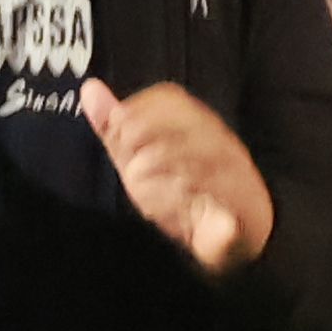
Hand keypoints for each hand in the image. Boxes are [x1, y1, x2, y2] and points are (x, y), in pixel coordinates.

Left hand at [76, 78, 272, 278]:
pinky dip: (186, 198)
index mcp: (197, 127)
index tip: (118, 134)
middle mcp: (219, 142)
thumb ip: (115, 130)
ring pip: (202, 153)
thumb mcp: (138, 161)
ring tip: (142, 186)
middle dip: (145, 137)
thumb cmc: (182, 193)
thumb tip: (90, 89)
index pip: (170, 98)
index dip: (137, 109)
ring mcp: (235, 171)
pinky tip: (166, 207)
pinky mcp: (242, 205)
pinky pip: (219, 193)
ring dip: (160, 167)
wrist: (229, 242)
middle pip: (186, 120)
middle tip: (130, 166)